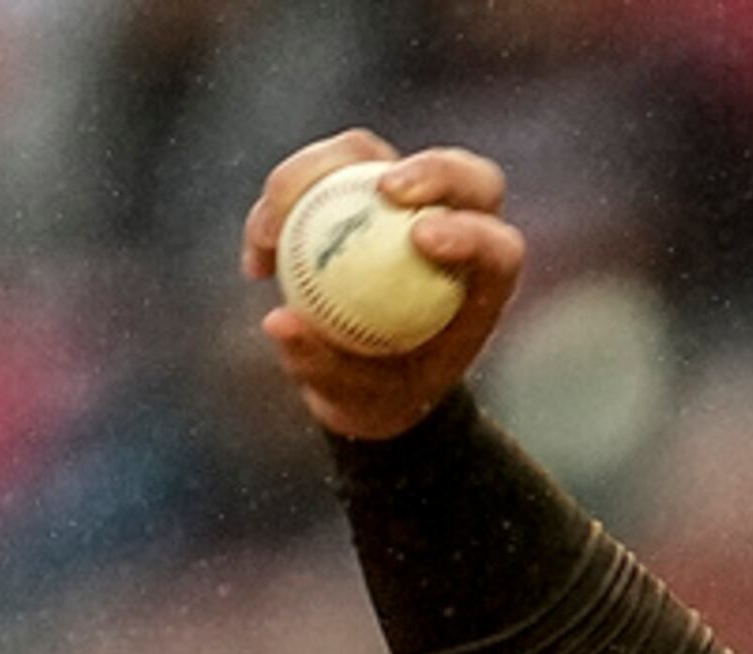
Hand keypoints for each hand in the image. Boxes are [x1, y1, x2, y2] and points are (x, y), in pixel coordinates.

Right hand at [242, 132, 523, 440]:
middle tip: (382, 190)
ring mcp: (401, 199)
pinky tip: (257, 254)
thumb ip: (325, 367)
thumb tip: (278, 322)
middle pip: (461, 174)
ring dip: (315, 172)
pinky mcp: (351, 184)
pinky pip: (314, 172)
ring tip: (272, 234)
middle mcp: (452, 225)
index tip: (423, 240)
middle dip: (430, 170)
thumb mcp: (358, 399)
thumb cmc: (379, 393)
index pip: (494, 244)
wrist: (361, 374)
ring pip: (368, 155)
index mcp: (483, 280)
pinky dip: (279, 202)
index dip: (469, 231)